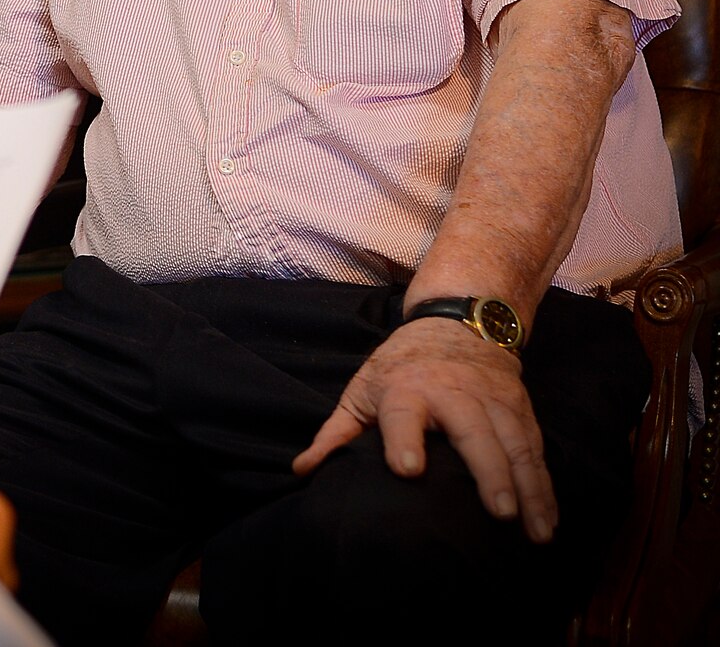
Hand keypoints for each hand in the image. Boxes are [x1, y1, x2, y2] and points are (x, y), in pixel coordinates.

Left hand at [293, 317, 555, 542]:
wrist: (458, 323)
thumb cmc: (401, 367)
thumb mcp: (363, 391)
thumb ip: (336, 434)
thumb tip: (303, 471)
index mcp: (405, 389)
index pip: (403, 414)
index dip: (404, 439)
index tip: (408, 469)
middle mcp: (453, 394)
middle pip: (473, 433)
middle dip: (489, 472)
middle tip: (499, 512)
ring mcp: (492, 402)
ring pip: (515, 446)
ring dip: (529, 489)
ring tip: (534, 531)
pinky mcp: (521, 411)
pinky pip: (536, 451)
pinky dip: (545, 487)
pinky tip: (550, 520)